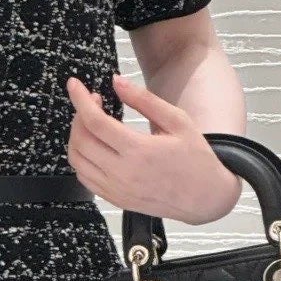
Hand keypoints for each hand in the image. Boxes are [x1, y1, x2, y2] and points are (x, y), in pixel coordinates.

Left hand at [64, 72, 241, 225]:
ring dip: (76, 136)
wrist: (206, 197)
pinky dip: (81, 158)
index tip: (74, 84)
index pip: (94, 122)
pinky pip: (84, 177)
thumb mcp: (177, 121)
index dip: (80, 99)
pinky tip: (95, 145)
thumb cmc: (195, 156)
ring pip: (77, 160)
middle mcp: (123, 173)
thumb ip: (144, 100)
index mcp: (139, 151)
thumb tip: (116, 81)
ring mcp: (116, 190)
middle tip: (93, 102)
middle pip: (81, 140)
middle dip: (79, 115)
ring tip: (92, 122)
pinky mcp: (115, 199)